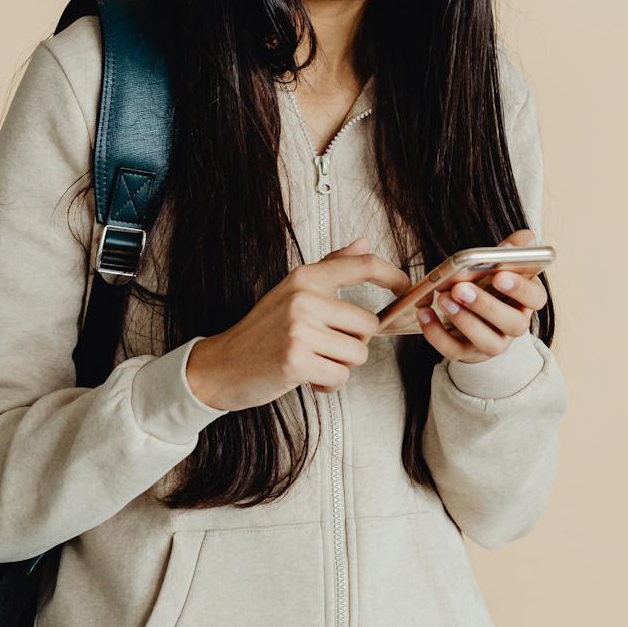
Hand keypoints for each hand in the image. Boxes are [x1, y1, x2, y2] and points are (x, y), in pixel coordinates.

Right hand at [187, 237, 411, 408]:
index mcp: (305, 277)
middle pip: (368, 324)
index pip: (363, 266)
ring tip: (313, 362)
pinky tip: (309, 379)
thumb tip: (363, 242)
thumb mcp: (293, 290)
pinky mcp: (296, 361)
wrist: (221, 366)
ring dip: (340, 366)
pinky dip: (329, 384)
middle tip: (325, 348)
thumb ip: (331, 266)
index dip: (392, 276)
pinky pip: (340, 376)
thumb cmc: (262, 331)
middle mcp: (304, 298)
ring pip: (357, 353)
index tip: (406, 289)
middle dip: (354, 344)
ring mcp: (300, 329)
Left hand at [417, 228, 546, 364]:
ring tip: (442, 298)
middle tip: (460, 287)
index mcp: (527, 300)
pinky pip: (454, 351)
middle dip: (485, 305)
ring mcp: (494, 343)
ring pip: (486, 341)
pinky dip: (437, 334)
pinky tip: (424, 313)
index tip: (499, 275)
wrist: (478, 317)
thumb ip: (514, 249)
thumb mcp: (504, 265)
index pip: (536, 297)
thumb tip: (515, 242)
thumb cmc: (492, 285)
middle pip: (512, 323)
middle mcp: (515, 325)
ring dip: (463, 320)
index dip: (520, 288)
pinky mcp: (469, 354)